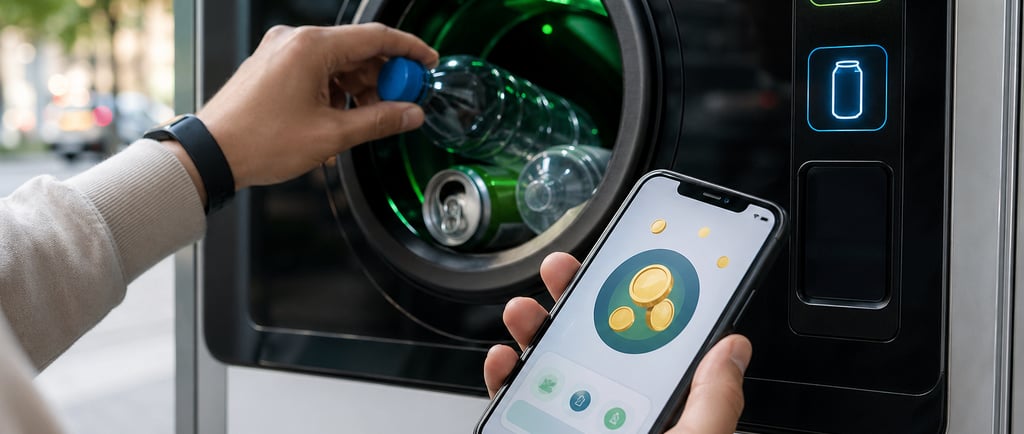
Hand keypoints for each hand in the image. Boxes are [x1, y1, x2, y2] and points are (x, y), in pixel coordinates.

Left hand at [195, 23, 438, 189]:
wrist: (211, 154)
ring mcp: (282, 51)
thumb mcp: (331, 135)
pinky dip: (337, 91)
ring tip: (370, 120)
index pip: (376, 37)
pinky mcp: (274, 66)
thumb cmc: (259, 141)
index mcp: (311, 46)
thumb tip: (410, 114)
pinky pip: (318, 70)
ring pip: (339, 62)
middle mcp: (295, 40)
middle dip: (385, 77)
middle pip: (358, 50)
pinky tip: (344, 119)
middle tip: (403, 103)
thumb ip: (378, 121)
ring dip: (361, 88)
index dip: (409, 51)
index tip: (429, 63)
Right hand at [483, 252, 751, 433]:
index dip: (644, 303)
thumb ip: (714, 403)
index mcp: (665, 422)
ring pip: (553, 373)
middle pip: (598, 351)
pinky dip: (506, 379)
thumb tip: (734, 348)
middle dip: (577, 305)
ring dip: (536, 334)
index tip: (632, 266)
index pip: (657, 351)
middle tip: (566, 273)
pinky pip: (521, 407)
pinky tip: (505, 362)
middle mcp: (620, 425)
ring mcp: (576, 432)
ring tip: (526, 312)